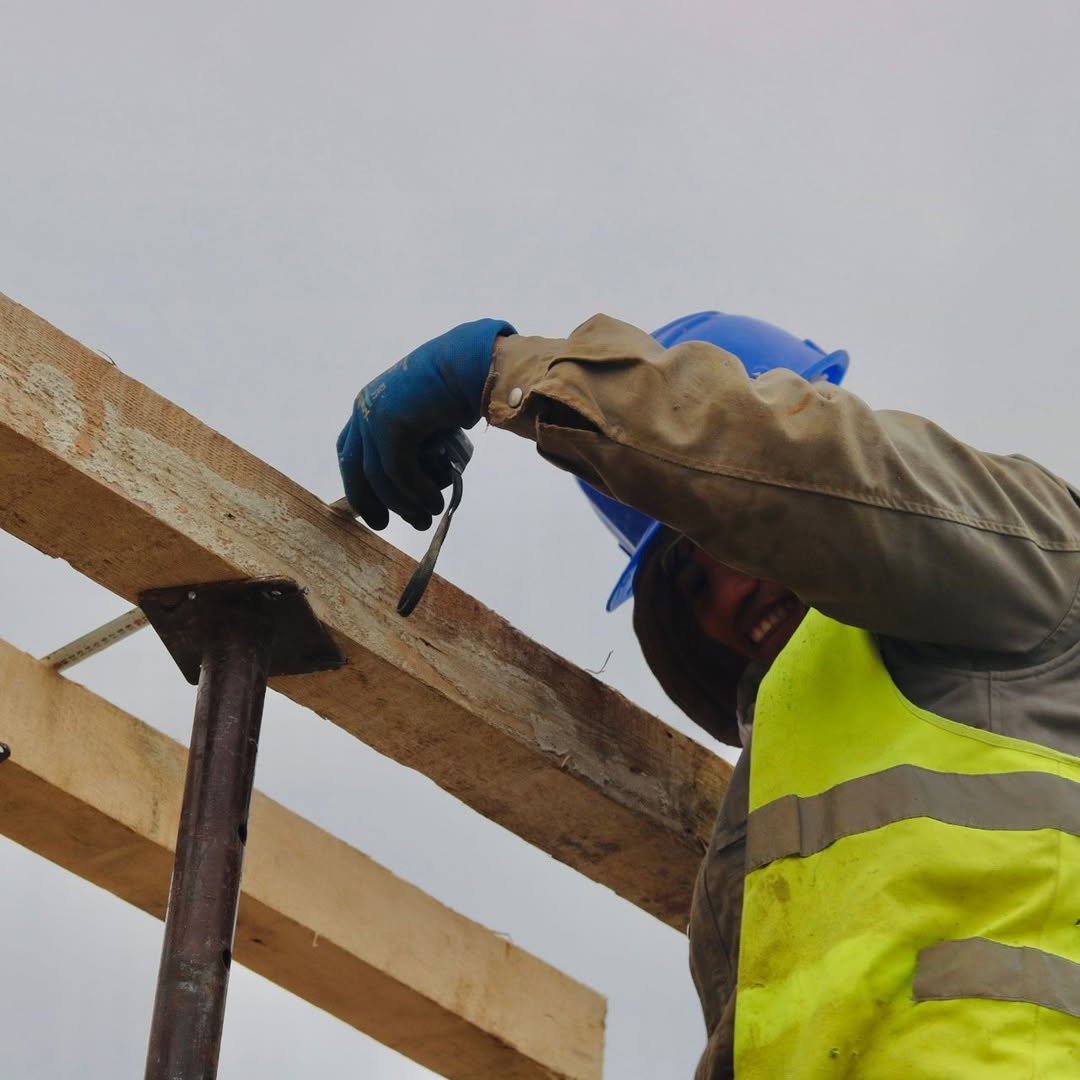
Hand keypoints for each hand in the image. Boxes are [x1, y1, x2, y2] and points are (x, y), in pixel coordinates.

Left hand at [337, 318, 514, 529]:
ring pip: (379, 477)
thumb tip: (420, 474)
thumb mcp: (425, 416)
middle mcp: (365, 409)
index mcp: (369, 405)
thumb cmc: (456, 388)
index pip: (350, 453)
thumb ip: (414, 440)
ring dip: (403, 503)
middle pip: (355, 469)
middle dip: (369, 502)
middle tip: (386, 525)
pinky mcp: (392, 425)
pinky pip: (399, 471)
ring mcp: (375, 416)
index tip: (374, 509)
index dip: (358, 485)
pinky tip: (435, 502)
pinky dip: (416, 492)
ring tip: (425, 518)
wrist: (471, 364)